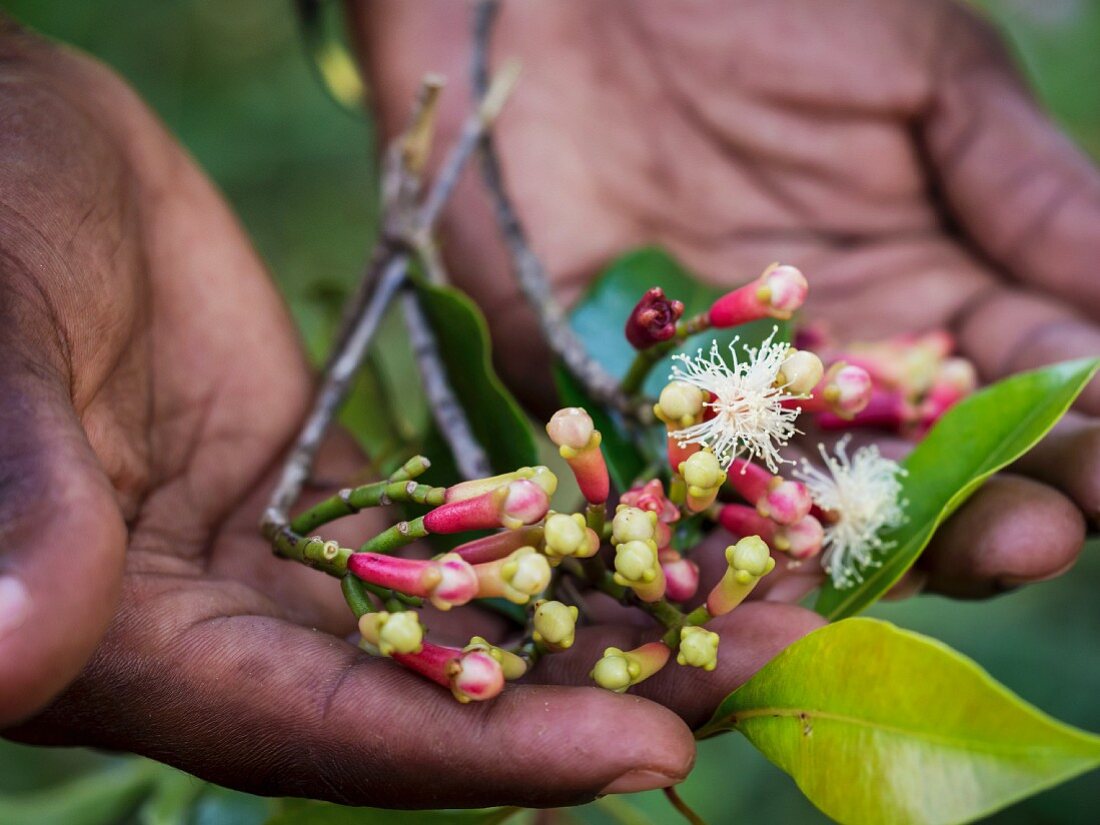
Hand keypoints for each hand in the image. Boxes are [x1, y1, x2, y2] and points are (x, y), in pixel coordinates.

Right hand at [0, 26, 700, 806]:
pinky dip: (545, 539)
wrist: (24, 154)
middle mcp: (211, 623)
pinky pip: (449, 531)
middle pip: (417, 695)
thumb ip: (16, 496)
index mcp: (123, 634)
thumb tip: (10, 658)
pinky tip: (647, 532)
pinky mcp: (320, 489)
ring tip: (740, 618)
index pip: (319, 728)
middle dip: (584, 700)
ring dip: (590, 622)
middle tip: (743, 687)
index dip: (480, 755)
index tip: (646, 758)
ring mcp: (275, 557)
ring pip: (452, 617)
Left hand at [356, 0, 1098, 717]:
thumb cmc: (763, 10)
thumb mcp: (924, 81)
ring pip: (805, 509)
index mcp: (920, 290)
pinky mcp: (610, 414)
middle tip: (1049, 529)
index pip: (1013, 386)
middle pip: (916, 470)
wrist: (565, 4)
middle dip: (988, 506)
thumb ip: (1028, 196)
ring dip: (874, 546)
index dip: (1075, 432)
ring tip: (931, 558)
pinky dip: (718, 542)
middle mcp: (826, 370)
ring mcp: (720, 404)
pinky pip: (671, 499)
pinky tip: (777, 573)